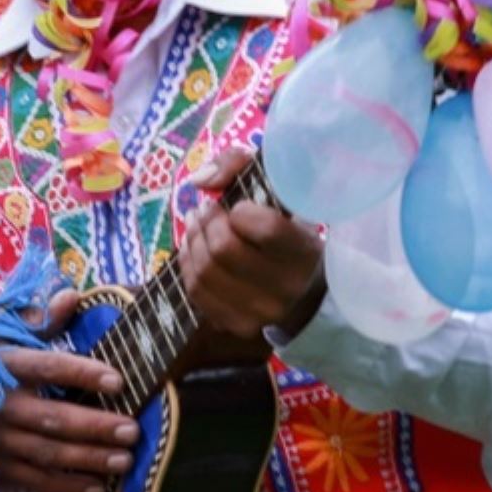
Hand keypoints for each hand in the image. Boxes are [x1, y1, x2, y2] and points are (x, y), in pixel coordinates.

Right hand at [0, 291, 133, 491]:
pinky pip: (32, 480)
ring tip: (125, 460)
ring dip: (88, 459)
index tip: (118, 380)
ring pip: (47, 453)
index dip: (82, 374)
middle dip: (95, 426)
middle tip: (132, 430)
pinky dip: (65, 487)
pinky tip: (97, 487)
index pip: (46, 368)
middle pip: (52, 418)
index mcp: (0, 364)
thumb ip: (37, 318)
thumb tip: (73, 297)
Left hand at [181, 148, 324, 341]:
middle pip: (224, 251)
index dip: (240, 212)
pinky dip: (187, 264)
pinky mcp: (237, 326)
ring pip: (205, 273)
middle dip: (206, 223)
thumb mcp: (277, 188)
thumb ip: (239, 164)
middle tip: (205, 210)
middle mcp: (286, 288)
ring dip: (191, 241)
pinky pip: (196, 292)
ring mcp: (261, 313)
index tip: (238, 207)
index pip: (265, 229)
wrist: (304, 289)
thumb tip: (199, 181)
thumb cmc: (287, 229)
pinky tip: (193, 249)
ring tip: (195, 224)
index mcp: (304, 252)